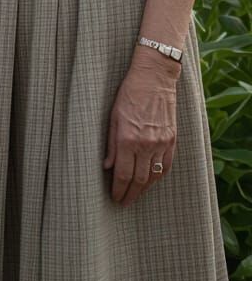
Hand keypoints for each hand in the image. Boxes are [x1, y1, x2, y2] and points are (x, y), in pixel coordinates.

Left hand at [103, 56, 178, 206]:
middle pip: (138, 180)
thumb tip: (107, 166)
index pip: (122, 174)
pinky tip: (152, 182)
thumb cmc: (129, 93)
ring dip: (144, 190)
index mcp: (128, 139)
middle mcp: (146, 144)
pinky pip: (166, 166)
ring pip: (153, 177)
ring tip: (136, 195)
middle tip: (124, 203)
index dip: (118, 190)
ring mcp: (161, 143)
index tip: (115, 198)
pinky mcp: (172, 140)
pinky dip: (158, 178)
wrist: (155, 77)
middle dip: (130, 194)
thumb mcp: (113, 115)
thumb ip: (110, 143)